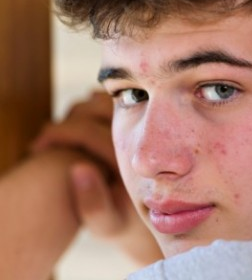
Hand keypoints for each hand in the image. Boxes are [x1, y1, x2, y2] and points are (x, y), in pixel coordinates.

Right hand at [31, 91, 162, 263]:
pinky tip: (75, 128)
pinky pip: (104, 103)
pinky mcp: (131, 121)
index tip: (38, 145)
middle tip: (46, 139)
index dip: (59, 133)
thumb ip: (93, 204)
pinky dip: (87, 108)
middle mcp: (137, 134)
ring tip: (61, 134)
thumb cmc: (121, 220)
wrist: (142, 210)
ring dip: (77, 111)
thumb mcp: (106, 224)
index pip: (90, 131)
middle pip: (96, 107)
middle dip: (66, 119)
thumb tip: (78, 168)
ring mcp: (135, 123)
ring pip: (100, 100)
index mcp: (131, 156)